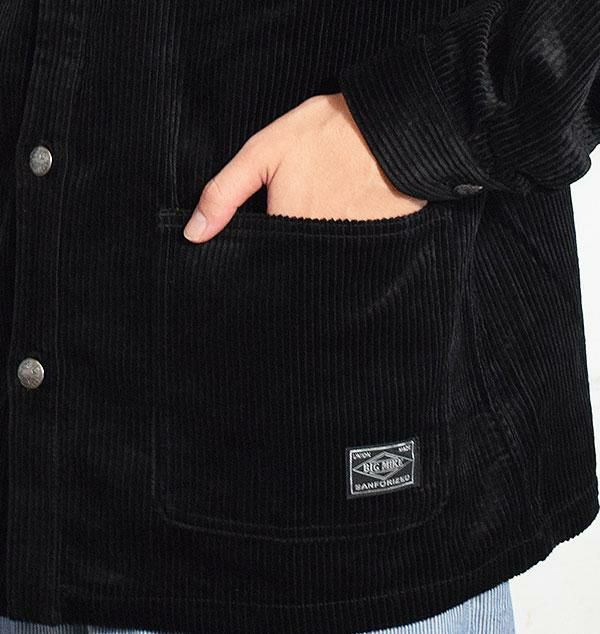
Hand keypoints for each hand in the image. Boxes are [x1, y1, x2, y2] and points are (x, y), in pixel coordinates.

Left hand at [183, 93, 427, 242]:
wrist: (395, 127)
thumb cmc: (327, 135)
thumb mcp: (264, 152)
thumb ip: (224, 193)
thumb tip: (193, 235)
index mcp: (284, 230)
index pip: (259, 255)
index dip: (259, 238)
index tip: (272, 214)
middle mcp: (315, 252)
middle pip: (289, 261)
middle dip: (287, 244)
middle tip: (305, 204)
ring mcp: (349, 254)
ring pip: (318, 263)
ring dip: (315, 246)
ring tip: (326, 206)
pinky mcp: (377, 250)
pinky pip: (351, 260)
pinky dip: (345, 245)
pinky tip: (348, 214)